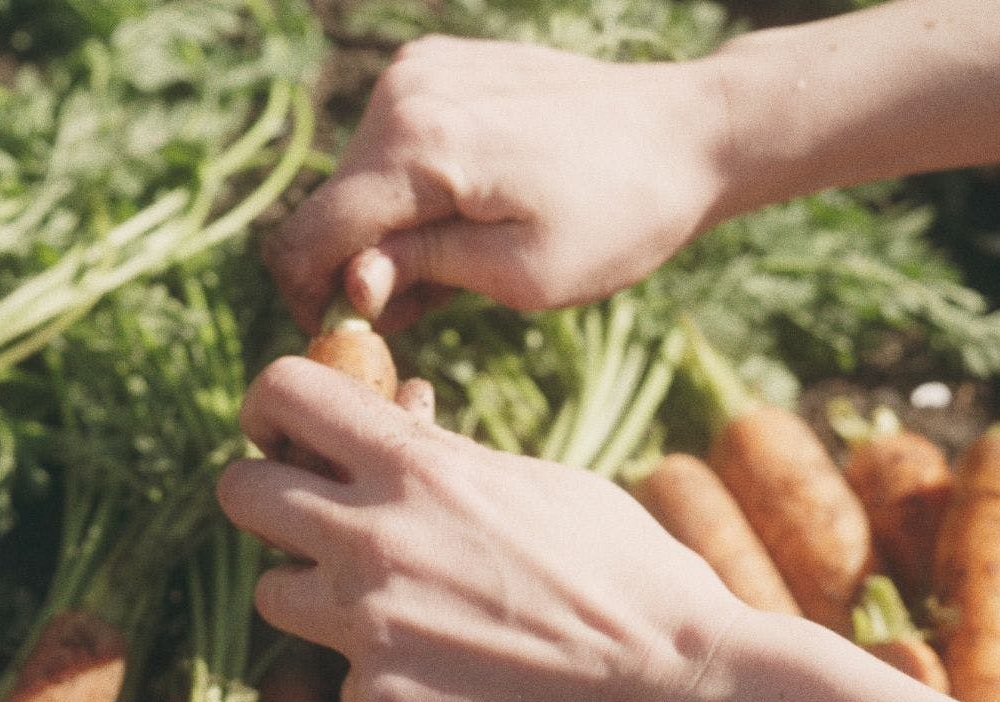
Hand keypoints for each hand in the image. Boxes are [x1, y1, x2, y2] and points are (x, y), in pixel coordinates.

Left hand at [216, 355, 743, 701]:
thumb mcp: (539, 485)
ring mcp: (369, 630)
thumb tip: (397, 418)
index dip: (269, 406)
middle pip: (240, 495)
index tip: (282, 431)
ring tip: (400, 607)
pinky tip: (458, 681)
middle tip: (316, 516)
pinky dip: (388, 677)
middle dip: (268, 498)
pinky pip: (349, 680)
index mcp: (421, 468)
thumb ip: (450, 457)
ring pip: (276, 596)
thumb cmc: (626, 572)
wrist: (672, 689)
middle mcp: (375, 540)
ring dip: (319, 595)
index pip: (285, 393)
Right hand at [263, 35, 730, 332]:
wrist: (688, 133)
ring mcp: (421, 69)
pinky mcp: (442, 67)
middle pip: (333, 207)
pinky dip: (415, 193)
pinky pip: (394, 146)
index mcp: (419, 146)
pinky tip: (472, 215)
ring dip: (392, 232)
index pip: (311, 234)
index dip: (311, 297)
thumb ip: (423, 272)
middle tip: (434, 305)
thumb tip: (349, 282)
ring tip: (467, 259)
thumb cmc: (619, 217)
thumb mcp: (522, 275)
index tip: (350, 337)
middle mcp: (404, 93)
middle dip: (364, 268)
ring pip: (360, 179)